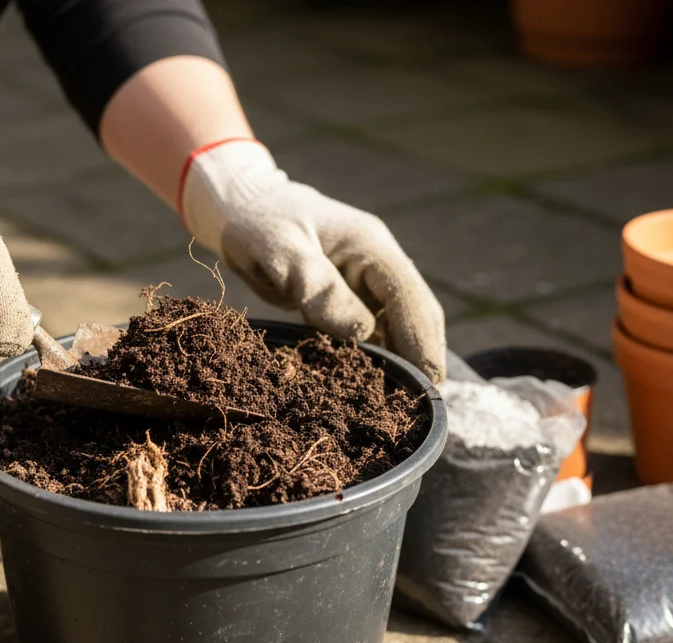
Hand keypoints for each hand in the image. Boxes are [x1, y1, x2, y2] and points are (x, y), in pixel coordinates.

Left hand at [180, 139, 446, 382]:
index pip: (408, 295)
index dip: (421, 339)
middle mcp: (377, 262)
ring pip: (396, 323)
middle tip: (424, 403)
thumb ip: (317, 286)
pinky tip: (373, 384)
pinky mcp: (350, 296)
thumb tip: (360, 333)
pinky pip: (371, 328)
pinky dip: (376, 354)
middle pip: (414, 311)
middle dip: (422, 354)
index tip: (430, 380)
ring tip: (405, 402)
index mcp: (370, 245)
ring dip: (402, 358)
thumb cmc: (259, 223)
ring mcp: (366, 280)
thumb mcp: (281, 249)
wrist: (242, 209)